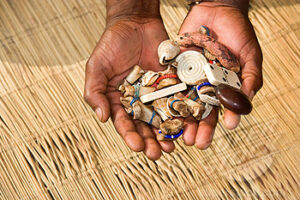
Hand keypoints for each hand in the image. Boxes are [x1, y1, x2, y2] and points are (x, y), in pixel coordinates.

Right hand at [84, 15, 175, 159]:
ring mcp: (156, 93)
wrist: (135, 23)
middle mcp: (138, 101)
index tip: (137, 146)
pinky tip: (186, 125)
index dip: (130, 135)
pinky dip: (182, 113)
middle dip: (151, 141)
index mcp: (119, 101)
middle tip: (158, 154)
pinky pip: (177, 100)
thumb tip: (101, 118)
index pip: (124, 122)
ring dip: (167, 133)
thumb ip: (95, 92)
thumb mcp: (97, 68)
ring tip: (173, 146)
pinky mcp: (171, 84)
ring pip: (163, 117)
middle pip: (145, 125)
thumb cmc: (112, 44)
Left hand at [179, 2, 262, 148]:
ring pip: (182, 102)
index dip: (218, 123)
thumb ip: (250, 78)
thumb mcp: (249, 55)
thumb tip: (247, 104)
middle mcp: (205, 85)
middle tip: (193, 143)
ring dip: (179, 118)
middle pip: (199, 111)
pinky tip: (160, 110)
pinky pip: (169, 83)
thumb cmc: (238, 33)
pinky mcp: (175, 68)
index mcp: (223, 87)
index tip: (217, 134)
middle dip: (197, 128)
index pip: (220, 111)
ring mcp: (189, 78)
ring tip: (175, 134)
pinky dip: (165, 97)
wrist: (217, 10)